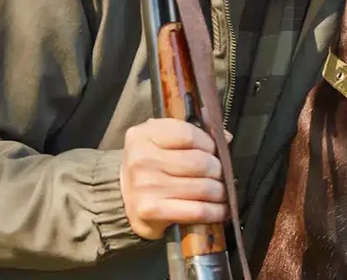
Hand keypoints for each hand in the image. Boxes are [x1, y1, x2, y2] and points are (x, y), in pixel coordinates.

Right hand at [119, 118, 231, 239]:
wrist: (121, 197)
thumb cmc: (150, 166)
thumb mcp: (162, 141)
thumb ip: (192, 134)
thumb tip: (226, 138)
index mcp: (144, 135)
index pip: (190, 135)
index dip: (211, 144)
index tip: (216, 152)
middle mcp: (142, 159)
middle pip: (200, 162)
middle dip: (219, 170)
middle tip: (222, 175)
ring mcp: (146, 186)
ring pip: (204, 187)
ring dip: (221, 191)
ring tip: (223, 192)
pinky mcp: (152, 211)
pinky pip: (198, 210)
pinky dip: (216, 211)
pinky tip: (221, 209)